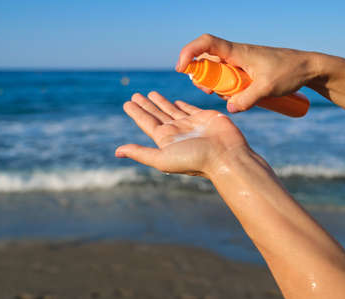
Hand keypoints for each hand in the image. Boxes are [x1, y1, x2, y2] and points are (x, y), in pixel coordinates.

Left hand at [115, 91, 248, 177]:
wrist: (226, 155)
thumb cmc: (196, 159)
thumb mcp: (163, 158)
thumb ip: (141, 153)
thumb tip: (117, 152)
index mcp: (165, 140)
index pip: (146, 123)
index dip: (136, 113)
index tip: (127, 103)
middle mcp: (176, 132)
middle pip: (157, 115)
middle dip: (146, 105)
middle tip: (135, 95)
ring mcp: (191, 124)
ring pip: (171, 110)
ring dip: (161, 102)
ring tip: (150, 93)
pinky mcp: (205, 117)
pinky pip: (190, 109)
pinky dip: (182, 105)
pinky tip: (175, 101)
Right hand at [176, 34, 319, 112]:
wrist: (308, 67)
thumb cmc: (289, 72)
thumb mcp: (267, 88)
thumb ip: (247, 99)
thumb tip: (229, 108)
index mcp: (238, 52)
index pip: (206, 43)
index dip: (189, 52)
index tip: (181, 68)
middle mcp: (236, 54)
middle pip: (207, 58)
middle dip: (201, 75)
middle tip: (208, 92)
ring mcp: (241, 61)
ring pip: (217, 68)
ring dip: (213, 82)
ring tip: (223, 96)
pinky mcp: (247, 69)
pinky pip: (228, 74)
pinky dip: (224, 84)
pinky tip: (233, 96)